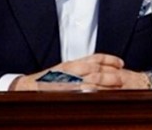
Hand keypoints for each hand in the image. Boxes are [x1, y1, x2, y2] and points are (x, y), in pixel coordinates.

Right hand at [9, 53, 151, 90]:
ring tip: (119, 84)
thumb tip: (94, 72)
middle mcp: (72, 69)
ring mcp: (69, 80)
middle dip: (112, 72)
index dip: (110, 59)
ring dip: (108, 82)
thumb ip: (77, 70)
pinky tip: (103, 93)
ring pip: (93, 79)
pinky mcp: (67, 91)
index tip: (121, 62)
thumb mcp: (63, 71)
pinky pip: (84, 90)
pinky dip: (95, 91)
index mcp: (72, 63)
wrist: (27, 88)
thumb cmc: (45, 81)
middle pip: (97, 68)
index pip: (95, 58)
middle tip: (123, 76)